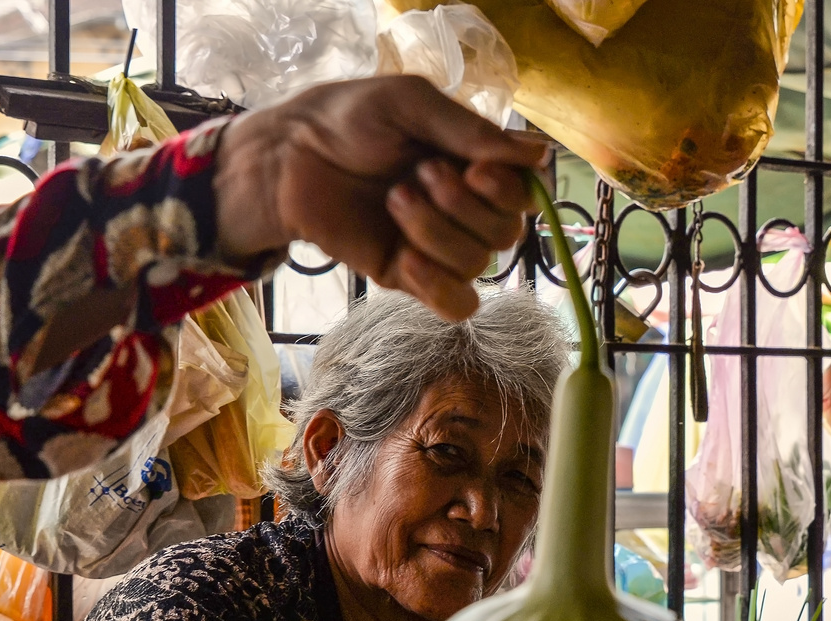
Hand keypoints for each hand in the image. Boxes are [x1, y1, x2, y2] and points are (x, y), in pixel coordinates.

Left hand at [213, 76, 549, 320]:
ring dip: (436, 232)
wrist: (289, 160)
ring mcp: (440, 246)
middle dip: (461, 206)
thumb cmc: (348, 120)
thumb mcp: (411, 104)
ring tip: (393, 200)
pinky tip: (409, 259)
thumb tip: (541, 154)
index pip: (525, 195)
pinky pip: (457, 305)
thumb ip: (473, 131)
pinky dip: (440, 286)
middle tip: (414, 175)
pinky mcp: (412, 278)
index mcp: (475, 164)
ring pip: (478, 265)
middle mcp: (466, 208)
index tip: (474, 167)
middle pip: (506, 234)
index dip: (507, 190)